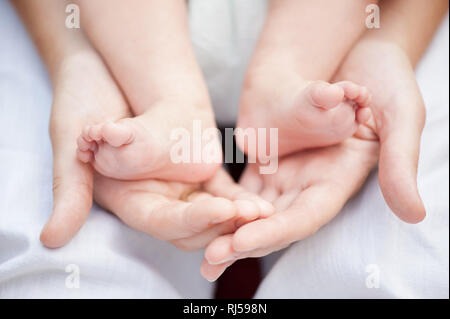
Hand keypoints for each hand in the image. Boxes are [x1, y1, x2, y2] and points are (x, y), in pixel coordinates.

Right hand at [40, 51, 272, 248]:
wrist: (105, 66)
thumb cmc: (84, 96)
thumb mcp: (73, 137)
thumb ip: (72, 187)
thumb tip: (53, 238)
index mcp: (124, 197)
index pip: (159, 221)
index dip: (189, 221)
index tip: (221, 211)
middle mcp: (152, 197)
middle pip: (189, 227)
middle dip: (220, 227)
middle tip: (251, 218)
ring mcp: (175, 185)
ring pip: (209, 214)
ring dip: (235, 218)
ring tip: (262, 213)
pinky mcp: (194, 170)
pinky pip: (220, 191)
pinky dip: (237, 198)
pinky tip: (258, 202)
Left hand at [200, 39, 428, 280]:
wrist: (355, 50)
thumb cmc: (384, 76)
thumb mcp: (401, 114)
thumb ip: (400, 162)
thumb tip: (414, 216)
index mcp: (339, 179)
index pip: (306, 216)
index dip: (275, 231)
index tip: (241, 241)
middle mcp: (311, 183)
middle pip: (275, 221)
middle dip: (242, 241)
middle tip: (210, 259)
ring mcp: (288, 171)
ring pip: (253, 209)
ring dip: (226, 229)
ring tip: (199, 248)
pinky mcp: (267, 157)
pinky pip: (242, 186)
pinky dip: (223, 201)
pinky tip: (201, 213)